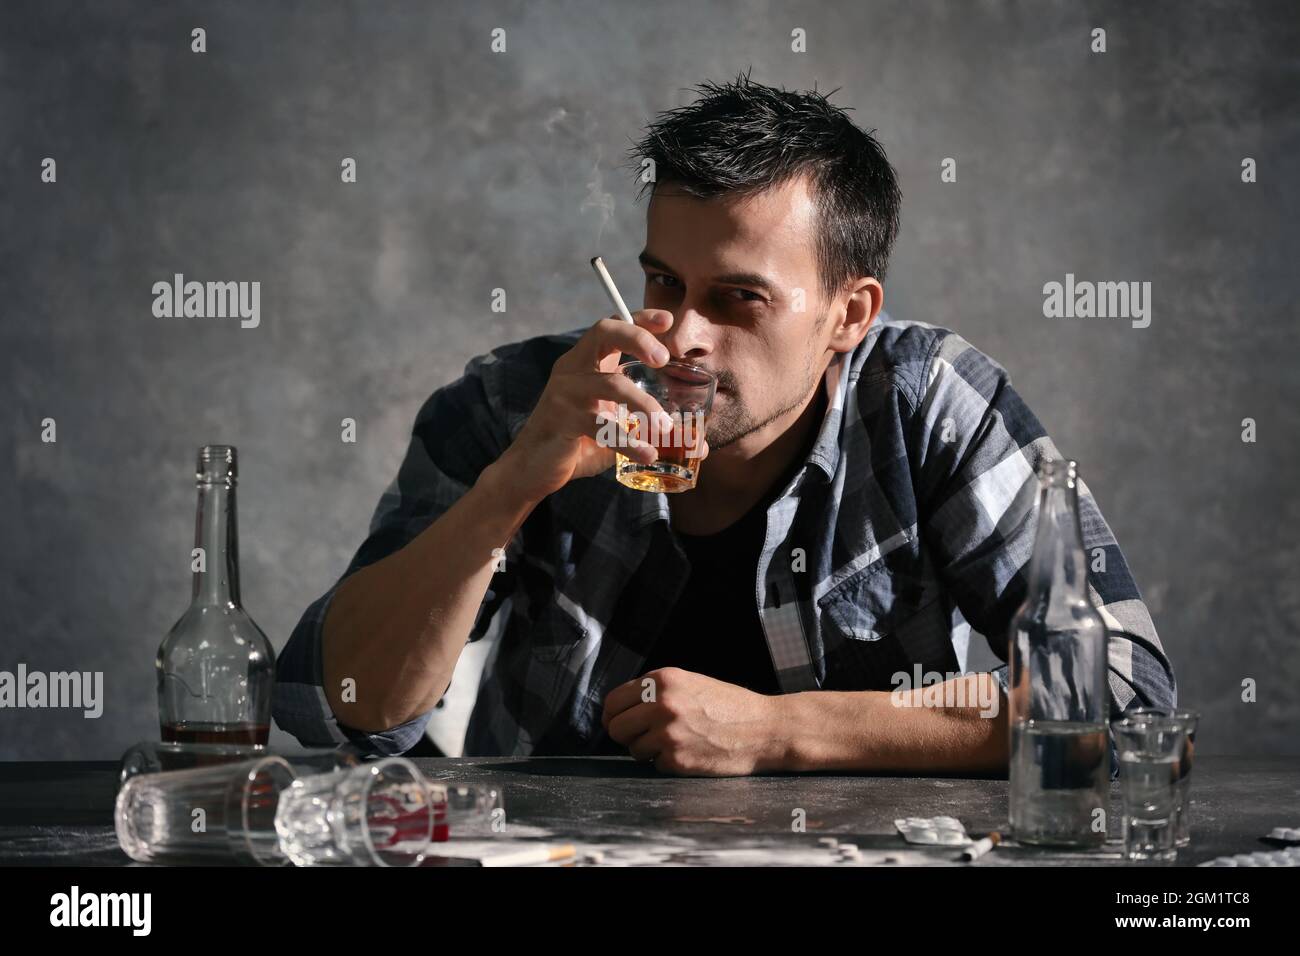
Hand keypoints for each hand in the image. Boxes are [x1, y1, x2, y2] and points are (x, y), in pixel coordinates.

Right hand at [494, 311, 709, 504]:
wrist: (531, 470)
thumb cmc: (576, 443)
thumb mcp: (615, 429)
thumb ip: (649, 430)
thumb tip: (698, 443)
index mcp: (586, 364)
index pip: (612, 327)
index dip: (639, 320)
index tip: (667, 320)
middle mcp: (572, 369)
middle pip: (604, 333)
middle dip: (638, 338)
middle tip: (663, 359)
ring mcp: (565, 393)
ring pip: (611, 384)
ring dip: (644, 404)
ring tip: (667, 428)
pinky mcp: (561, 420)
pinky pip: (601, 426)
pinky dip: (628, 441)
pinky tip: (647, 454)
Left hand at [600, 667, 782, 775]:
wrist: (764, 729)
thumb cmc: (729, 705)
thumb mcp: (690, 683)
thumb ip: (655, 692)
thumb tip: (619, 709)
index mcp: (663, 680)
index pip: (614, 701)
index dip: (613, 715)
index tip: (618, 722)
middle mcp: (661, 704)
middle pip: (616, 727)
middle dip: (626, 735)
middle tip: (643, 737)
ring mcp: (668, 733)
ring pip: (633, 749)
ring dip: (647, 751)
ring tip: (674, 742)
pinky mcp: (677, 760)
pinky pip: (654, 765)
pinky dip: (667, 763)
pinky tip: (688, 753)